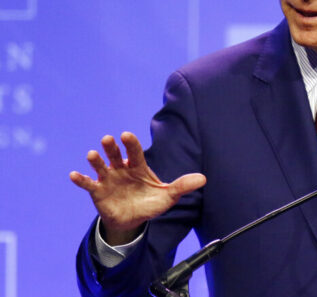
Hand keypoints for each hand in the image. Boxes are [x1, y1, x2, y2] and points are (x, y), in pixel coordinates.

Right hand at [70, 131, 205, 244]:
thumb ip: (182, 186)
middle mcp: (122, 169)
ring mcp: (108, 179)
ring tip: (92, 154)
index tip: (126, 135)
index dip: (130, 143)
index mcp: (138, 167)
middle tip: (109, 139)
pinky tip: (74, 175)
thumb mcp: (168, 196)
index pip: (135, 152)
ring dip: (96, 160)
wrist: (133, 220)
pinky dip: (81, 179)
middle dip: (112, 147)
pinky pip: (88, 184)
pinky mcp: (98, 192)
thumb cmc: (151, 203)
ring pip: (101, 166)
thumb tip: (204, 179)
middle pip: (116, 155)